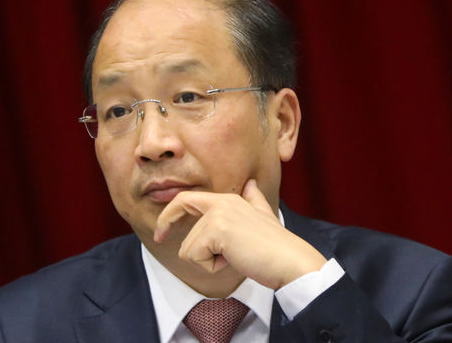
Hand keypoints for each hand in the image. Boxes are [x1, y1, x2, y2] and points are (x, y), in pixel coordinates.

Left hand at [153, 179, 327, 289]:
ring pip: (188, 249)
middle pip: (183, 228)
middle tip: (183, 245)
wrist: (291, 261)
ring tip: (236, 257)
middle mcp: (221, 202)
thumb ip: (254, 200)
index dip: (168, 214)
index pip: (186, 199)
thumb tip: (251, 184)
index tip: (160, 232)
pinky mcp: (216, 230)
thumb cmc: (276, 246)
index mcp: (229, 199)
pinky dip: (212, 267)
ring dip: (209, 261)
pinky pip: (194, 257)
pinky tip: (234, 261)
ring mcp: (218, 215)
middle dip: (189, 245)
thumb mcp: (264, 216)